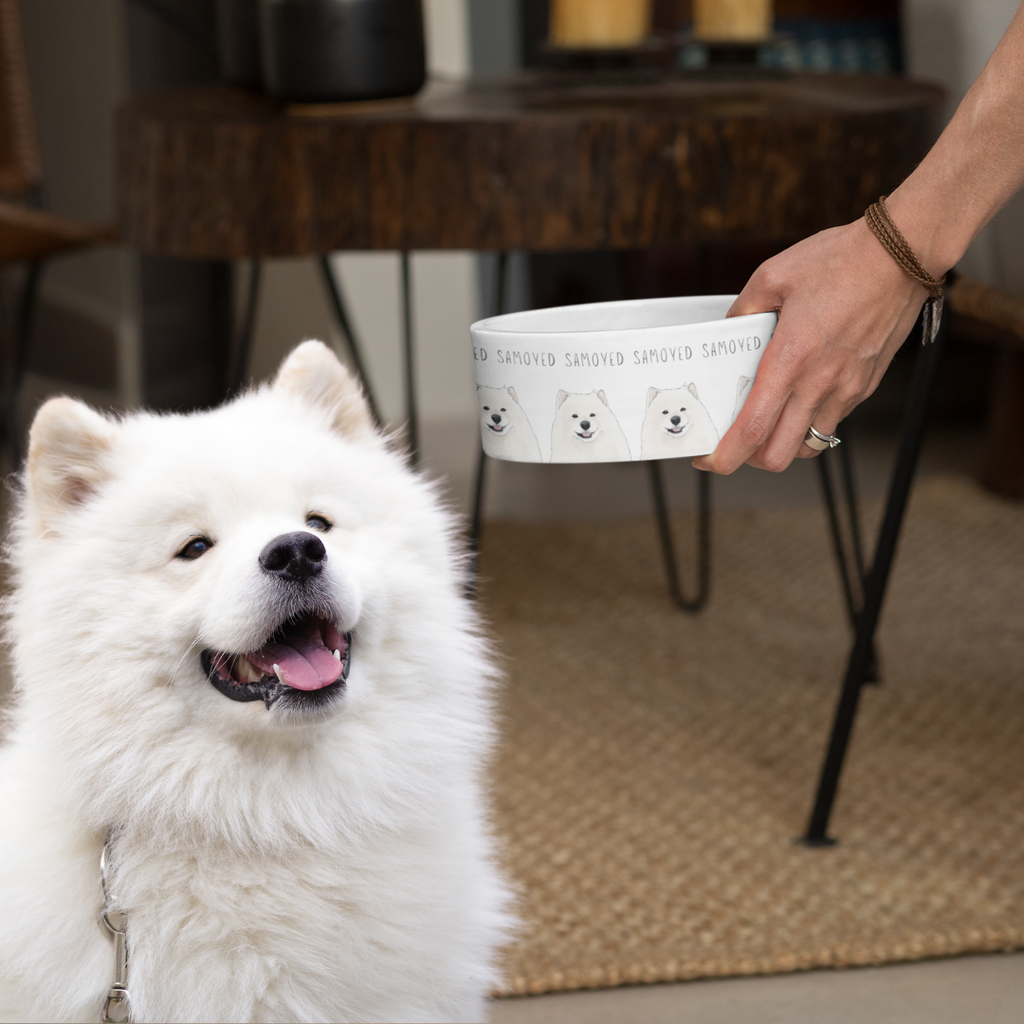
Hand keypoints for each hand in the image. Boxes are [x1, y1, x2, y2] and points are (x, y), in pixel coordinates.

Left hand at [692, 218, 927, 474]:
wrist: (903, 253)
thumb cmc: (840, 260)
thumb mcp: (773, 276)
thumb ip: (743, 309)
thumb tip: (729, 330)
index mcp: (790, 360)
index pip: (753, 431)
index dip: (724, 456)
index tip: (706, 459)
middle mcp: (819, 384)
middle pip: (778, 455)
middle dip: (750, 458)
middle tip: (735, 439)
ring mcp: (846, 389)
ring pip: (807, 445)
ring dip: (783, 443)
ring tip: (768, 421)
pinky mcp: (864, 386)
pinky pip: (831, 421)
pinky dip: (808, 421)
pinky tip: (799, 396)